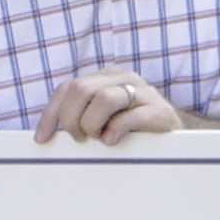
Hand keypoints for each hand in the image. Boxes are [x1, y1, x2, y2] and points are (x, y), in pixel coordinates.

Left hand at [30, 68, 219, 145]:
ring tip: (98, 139)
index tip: (42, 139)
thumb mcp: (104, 117)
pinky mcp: (159, 111)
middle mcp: (122, 79)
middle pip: (81, 89)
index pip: (68, 88)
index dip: (51, 113)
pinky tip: (112, 141)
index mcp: (105, 78)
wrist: (177, 137)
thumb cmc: (133, 130)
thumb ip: (81, 115)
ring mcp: (143, 93)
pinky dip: (116, 131)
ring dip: (92, 124)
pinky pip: (131, 116)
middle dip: (70, 119)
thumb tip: (48, 134)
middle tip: (79, 139)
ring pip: (103, 98)